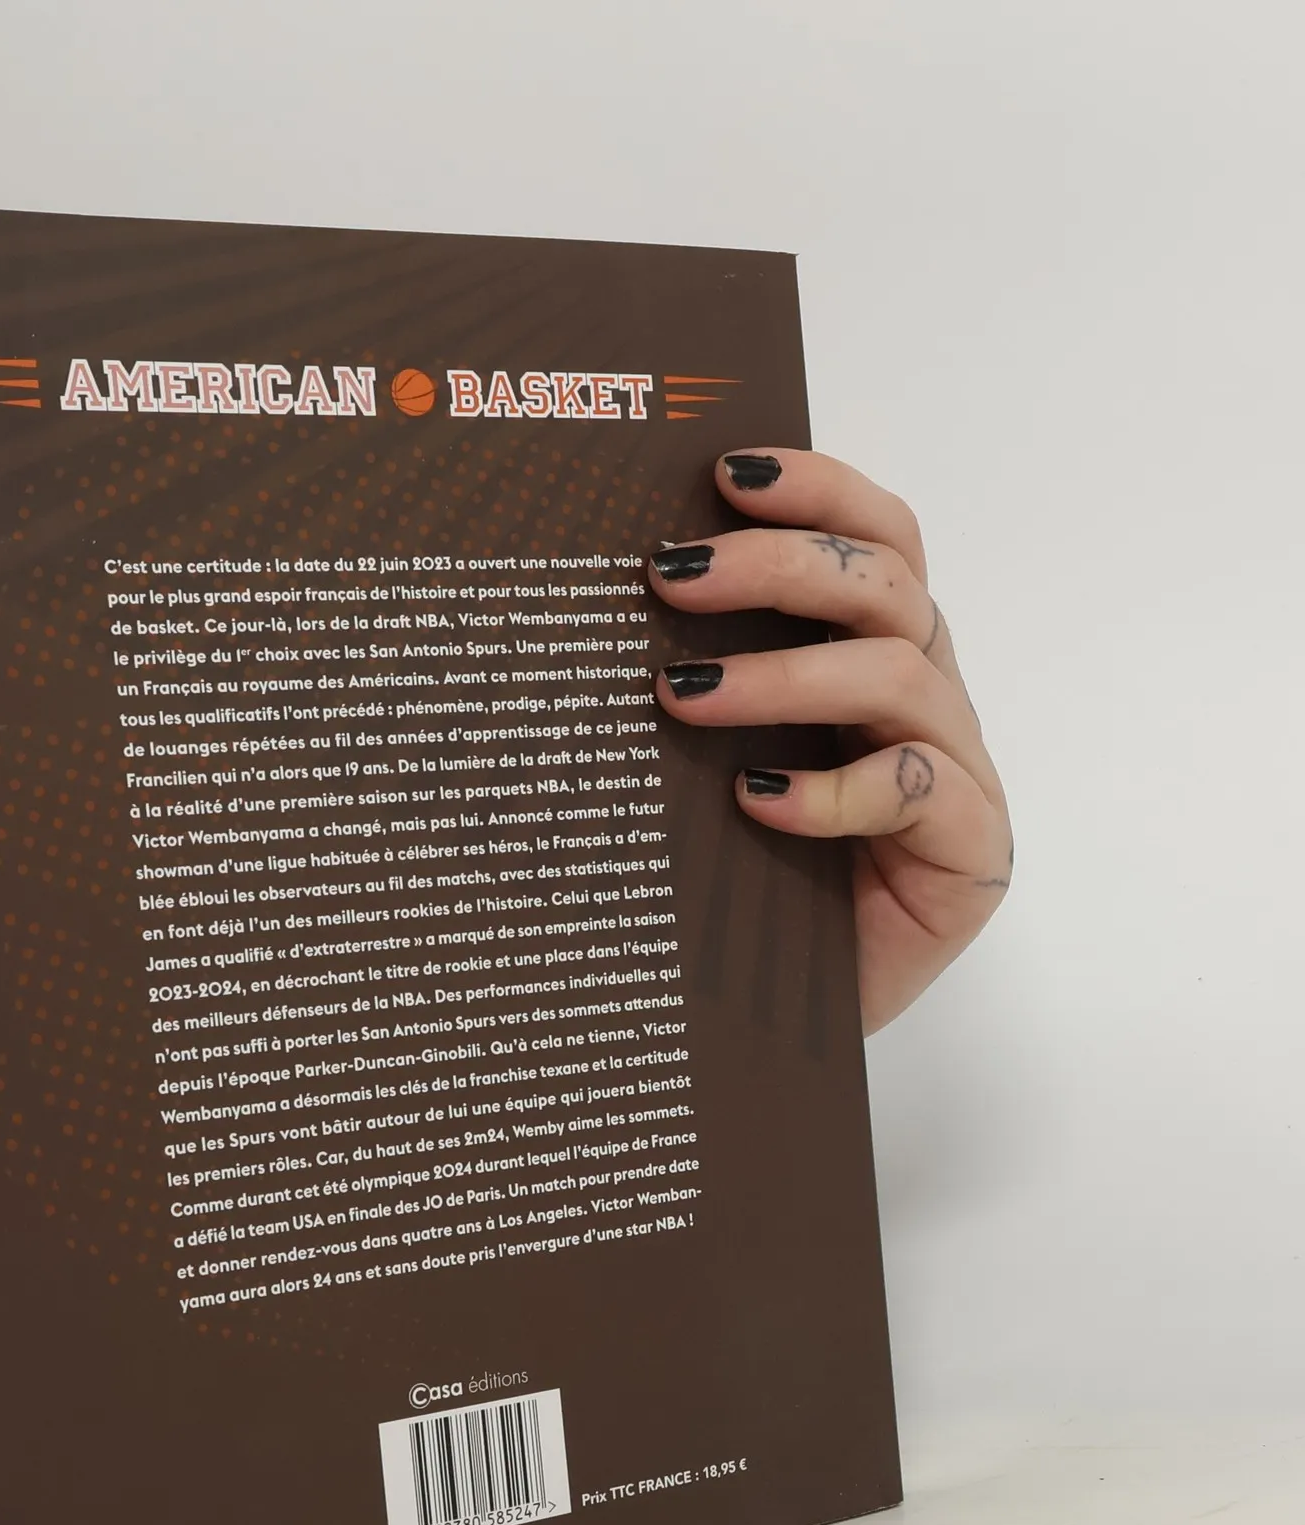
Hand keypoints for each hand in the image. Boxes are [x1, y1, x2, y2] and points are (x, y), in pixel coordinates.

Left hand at [649, 450, 1010, 1032]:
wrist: (776, 1022)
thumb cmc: (736, 884)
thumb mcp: (700, 767)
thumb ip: (692, 682)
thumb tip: (583, 608)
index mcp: (869, 655)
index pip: (873, 537)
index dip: (817, 488)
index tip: (724, 471)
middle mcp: (921, 699)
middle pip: (885, 584)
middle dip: (780, 564)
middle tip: (672, 576)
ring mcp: (955, 774)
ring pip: (899, 674)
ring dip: (784, 674)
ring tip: (682, 694)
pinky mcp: (970, 853)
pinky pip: (914, 792)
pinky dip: (832, 790)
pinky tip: (755, 803)